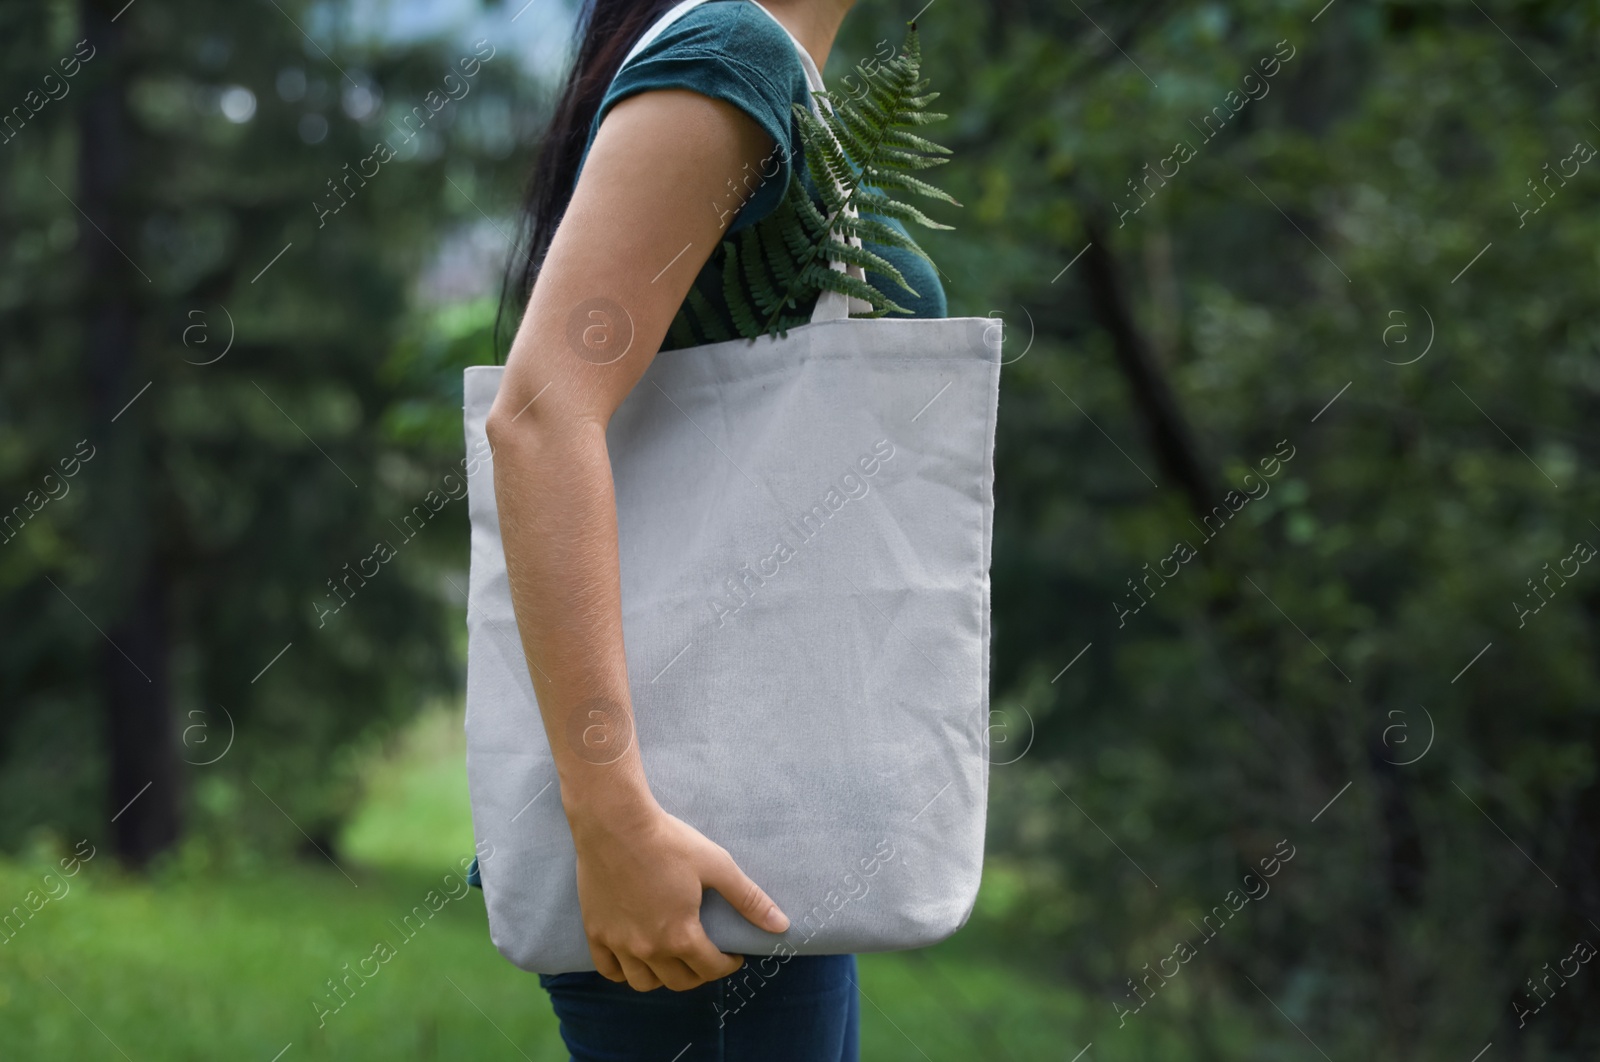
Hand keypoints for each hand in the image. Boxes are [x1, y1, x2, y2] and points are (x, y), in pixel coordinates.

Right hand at [570, 798, 789, 991]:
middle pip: (679, 981)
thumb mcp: (716, 865)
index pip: (711, 968)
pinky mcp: (596, 931)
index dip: (728, 964)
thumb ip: (749, 899)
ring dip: (663, 978)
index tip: (733, 955)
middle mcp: (649, 948)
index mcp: (681, 935)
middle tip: (707, 956)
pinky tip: (635, 958)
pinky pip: (609, 970)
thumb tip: (781, 925)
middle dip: (700, 973)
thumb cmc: (668, 841)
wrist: (615, 822)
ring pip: (643, 982)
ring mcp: (619, 942)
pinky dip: (624, 972)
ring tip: (673, 960)